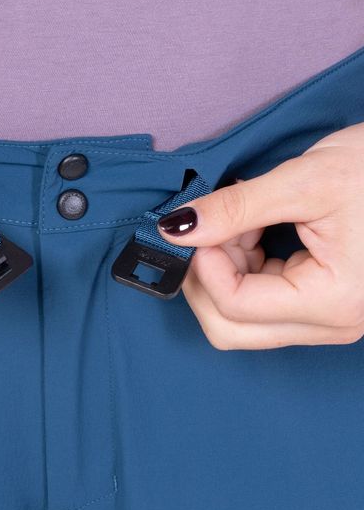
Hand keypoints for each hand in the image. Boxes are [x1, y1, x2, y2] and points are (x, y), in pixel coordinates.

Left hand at [157, 123, 363, 349]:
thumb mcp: (306, 181)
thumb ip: (235, 208)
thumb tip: (176, 229)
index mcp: (333, 301)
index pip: (234, 307)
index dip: (204, 265)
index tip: (198, 226)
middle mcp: (329, 324)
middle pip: (228, 328)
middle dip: (205, 279)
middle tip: (210, 230)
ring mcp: (322, 320)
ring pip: (237, 320)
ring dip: (223, 274)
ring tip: (241, 224)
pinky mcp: (315, 306)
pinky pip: (256, 305)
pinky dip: (239, 271)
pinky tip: (250, 234)